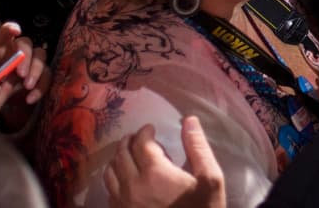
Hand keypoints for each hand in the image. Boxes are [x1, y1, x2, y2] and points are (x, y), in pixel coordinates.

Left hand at [104, 117, 226, 207]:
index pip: (141, 142)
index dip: (145, 131)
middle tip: (138, 137)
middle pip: (121, 153)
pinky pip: (109, 192)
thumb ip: (198, 147)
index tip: (151, 128)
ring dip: (118, 159)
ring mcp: (123, 202)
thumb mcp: (210, 178)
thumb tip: (188, 120)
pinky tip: (126, 181)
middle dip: (129, 141)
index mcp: (154, 172)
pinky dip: (114, 179)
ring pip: (109, 172)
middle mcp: (132, 185)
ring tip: (129, 156)